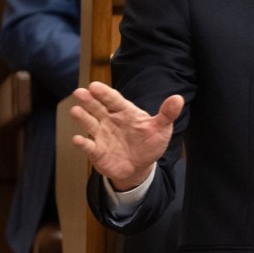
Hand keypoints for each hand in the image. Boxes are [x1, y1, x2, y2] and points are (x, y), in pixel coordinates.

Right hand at [69, 81, 183, 190]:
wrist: (140, 166)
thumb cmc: (149, 142)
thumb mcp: (162, 128)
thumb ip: (167, 114)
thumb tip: (178, 99)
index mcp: (125, 111)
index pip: (114, 99)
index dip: (104, 93)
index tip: (95, 86)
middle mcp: (110, 120)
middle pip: (97, 108)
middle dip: (88, 100)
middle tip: (80, 92)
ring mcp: (102, 135)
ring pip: (90, 124)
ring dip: (82, 118)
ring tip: (75, 111)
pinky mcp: (97, 151)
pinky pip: (89, 146)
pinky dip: (82, 143)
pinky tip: (78, 139)